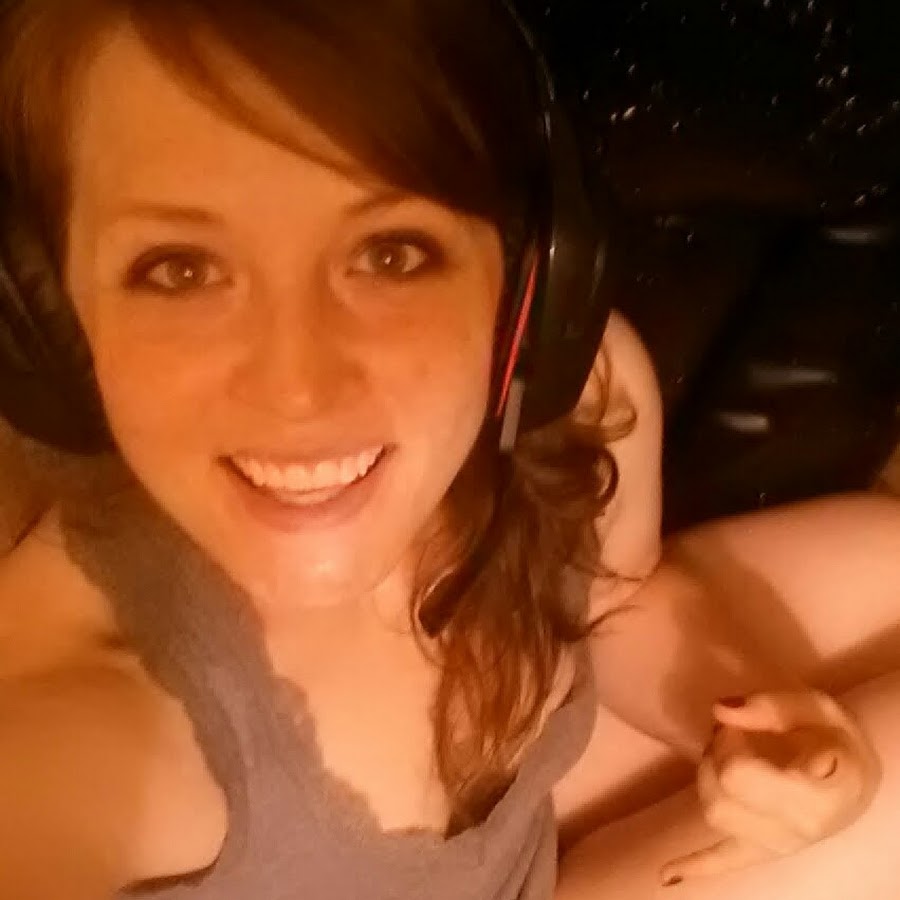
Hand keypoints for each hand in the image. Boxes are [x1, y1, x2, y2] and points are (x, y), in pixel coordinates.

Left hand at [660, 689, 879, 886]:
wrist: (853, 776)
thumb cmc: (833, 737)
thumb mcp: (815, 706)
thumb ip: (769, 706)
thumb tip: (719, 710)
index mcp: (816, 796)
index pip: (738, 776)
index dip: (726, 742)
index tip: (736, 723)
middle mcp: (796, 831)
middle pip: (720, 795)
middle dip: (713, 754)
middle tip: (729, 731)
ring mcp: (777, 844)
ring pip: (715, 814)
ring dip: (707, 777)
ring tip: (725, 751)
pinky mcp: (761, 849)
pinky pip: (725, 861)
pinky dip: (695, 866)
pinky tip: (666, 874)